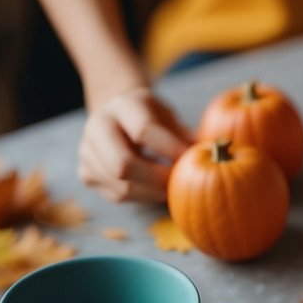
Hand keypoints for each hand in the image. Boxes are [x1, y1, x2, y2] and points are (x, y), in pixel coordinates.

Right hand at [78, 86, 192, 202]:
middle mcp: (97, 128)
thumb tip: (215, 151)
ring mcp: (87, 153)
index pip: (144, 131)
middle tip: (180, 181)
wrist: (114, 115)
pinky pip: (119, 196)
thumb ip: (184, 133)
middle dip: (157, 178)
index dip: (171, 149)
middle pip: (122, 165)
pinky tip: (156, 188)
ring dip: (153, 192)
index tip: (194, 158)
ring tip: (172, 186)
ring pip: (122, 186)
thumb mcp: (167, 115)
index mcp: (121, 106)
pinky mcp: (87, 175)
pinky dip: (143, 196)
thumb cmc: (150, 115)